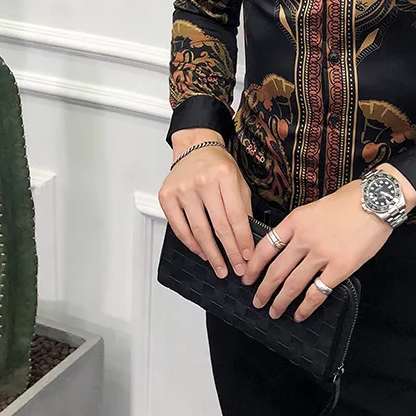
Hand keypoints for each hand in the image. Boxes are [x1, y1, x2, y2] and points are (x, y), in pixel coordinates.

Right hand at [159, 129, 253, 278]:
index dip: (243, 240)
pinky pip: (179, 228)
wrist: (194, 147)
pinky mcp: (167, 197)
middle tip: (236, 268)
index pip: (236, 215)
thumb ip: (243, 206)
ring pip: (198, 231)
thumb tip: (247, 238)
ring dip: (211, 254)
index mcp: (224, 176)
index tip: (248, 257)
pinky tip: (202, 253)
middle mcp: (202, 182)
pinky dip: (191, 244)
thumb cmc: (218, 165)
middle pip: (218, 226)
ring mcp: (182, 190)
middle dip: (229, 252)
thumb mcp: (238, 180)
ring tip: (220, 267)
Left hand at [240, 178, 392, 322]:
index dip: (254, 265)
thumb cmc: (349, 200)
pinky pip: (317, 292)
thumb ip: (301, 227)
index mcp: (295, 221)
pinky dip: (306, 307)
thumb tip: (290, 248)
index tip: (247, 277)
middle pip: (276, 270)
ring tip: (274, 311)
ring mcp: (321, 254)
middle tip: (257, 301)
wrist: (376, 200)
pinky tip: (300, 314)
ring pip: (293, 284)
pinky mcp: (340, 268)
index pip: (266, 247)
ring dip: (280, 301)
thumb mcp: (315, 207)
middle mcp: (304, 239)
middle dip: (264, 289)